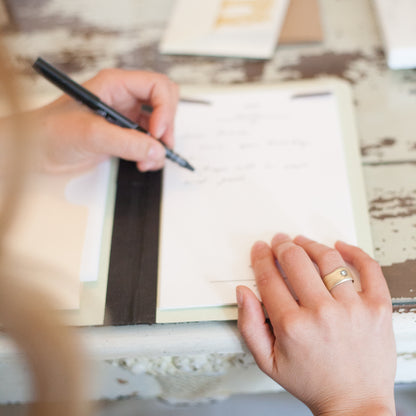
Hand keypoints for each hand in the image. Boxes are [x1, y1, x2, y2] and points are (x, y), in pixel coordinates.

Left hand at [28, 68, 178, 172]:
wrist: (38, 151)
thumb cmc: (52, 131)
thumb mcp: (91, 133)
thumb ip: (127, 142)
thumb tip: (156, 150)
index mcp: (116, 84)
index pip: (157, 86)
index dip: (164, 109)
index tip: (158, 132)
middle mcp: (124, 98)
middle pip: (165, 103)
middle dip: (167, 126)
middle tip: (161, 146)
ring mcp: (126, 118)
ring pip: (160, 126)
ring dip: (160, 145)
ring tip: (147, 161)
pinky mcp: (125, 137)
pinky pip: (150, 143)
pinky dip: (153, 155)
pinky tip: (142, 163)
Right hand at [237, 234, 395, 415]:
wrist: (354, 403)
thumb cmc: (312, 382)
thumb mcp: (268, 361)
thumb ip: (249, 325)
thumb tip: (243, 293)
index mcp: (292, 326)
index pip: (269, 277)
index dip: (261, 257)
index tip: (260, 249)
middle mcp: (322, 313)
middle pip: (295, 260)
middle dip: (282, 246)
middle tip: (280, 242)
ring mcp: (352, 308)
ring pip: (328, 258)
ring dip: (310, 244)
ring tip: (303, 242)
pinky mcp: (377, 307)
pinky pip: (368, 268)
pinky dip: (354, 251)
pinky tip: (340, 247)